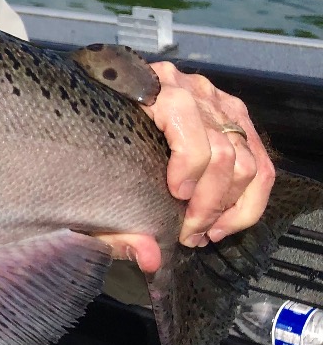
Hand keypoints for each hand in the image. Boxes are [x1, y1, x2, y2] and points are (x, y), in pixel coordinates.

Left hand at [98, 62, 273, 273]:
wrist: (88, 100)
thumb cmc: (83, 139)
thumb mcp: (85, 173)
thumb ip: (110, 222)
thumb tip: (148, 257)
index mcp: (146, 89)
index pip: (187, 124)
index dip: (188, 166)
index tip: (175, 197)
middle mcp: (186, 87)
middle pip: (223, 150)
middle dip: (210, 203)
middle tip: (188, 233)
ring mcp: (213, 98)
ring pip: (247, 159)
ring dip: (230, 206)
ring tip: (204, 231)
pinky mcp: (232, 112)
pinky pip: (260, 161)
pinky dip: (248, 199)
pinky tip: (223, 220)